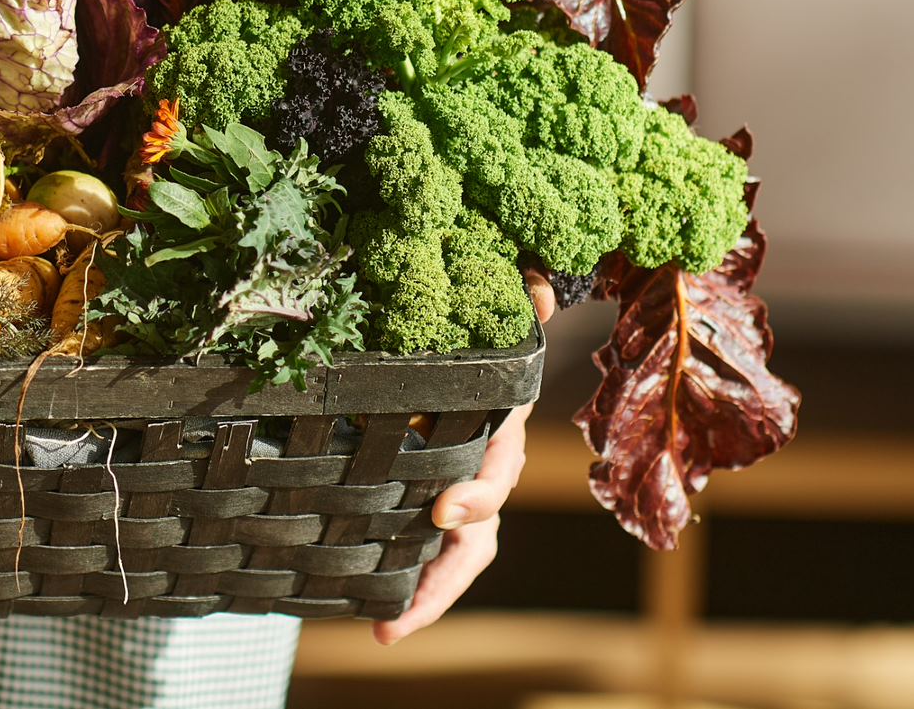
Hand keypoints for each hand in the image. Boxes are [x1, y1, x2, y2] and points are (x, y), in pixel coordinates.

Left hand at [373, 270, 555, 644]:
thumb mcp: (487, 322)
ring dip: (425, 597)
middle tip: (402, 610)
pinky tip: (376, 620)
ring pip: (455, 557)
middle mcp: (482, 472)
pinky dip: (404, 590)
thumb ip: (514, 304)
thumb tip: (537, 286)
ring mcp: (456, 495)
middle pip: (476, 535)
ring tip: (388, 627)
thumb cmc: (470, 334)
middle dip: (445, 574)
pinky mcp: (421, 505)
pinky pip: (420, 553)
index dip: (477, 495)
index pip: (496, 471)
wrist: (456, 346)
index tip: (444, 510)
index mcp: (494, 431)